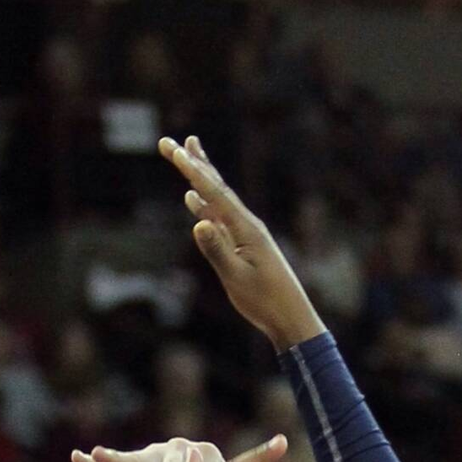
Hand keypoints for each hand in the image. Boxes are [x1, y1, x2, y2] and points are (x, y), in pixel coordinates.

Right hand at [159, 135, 325, 351]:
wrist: (291, 319)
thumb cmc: (266, 302)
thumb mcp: (237, 278)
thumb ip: (217, 250)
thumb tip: (198, 222)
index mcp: (246, 229)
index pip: (214, 194)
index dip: (192, 171)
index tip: (173, 150)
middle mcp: (246, 225)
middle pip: (216, 187)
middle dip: (193, 163)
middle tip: (170, 142)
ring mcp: (245, 234)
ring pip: (217, 199)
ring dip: (200, 177)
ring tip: (187, 156)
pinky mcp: (243, 246)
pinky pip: (219, 219)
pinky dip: (204, 205)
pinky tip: (193, 200)